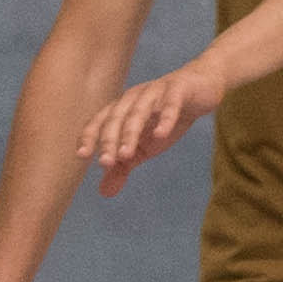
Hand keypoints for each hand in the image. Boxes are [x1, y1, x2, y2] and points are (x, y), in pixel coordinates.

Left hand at [77, 63, 222, 193]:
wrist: (201, 89)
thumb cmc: (165, 118)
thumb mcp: (144, 146)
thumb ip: (123, 166)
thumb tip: (104, 193)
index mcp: (122, 109)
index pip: (100, 122)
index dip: (89, 137)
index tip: (81, 156)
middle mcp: (134, 98)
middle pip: (116, 118)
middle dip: (109, 141)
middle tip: (105, 163)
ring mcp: (155, 91)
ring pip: (138, 112)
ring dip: (130, 133)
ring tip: (126, 154)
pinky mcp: (179, 89)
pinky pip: (170, 104)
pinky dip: (165, 118)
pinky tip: (161, 134)